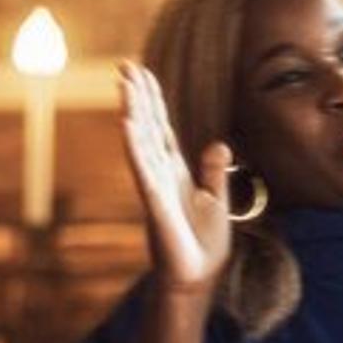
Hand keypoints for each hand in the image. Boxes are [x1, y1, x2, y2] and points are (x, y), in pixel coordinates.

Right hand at [118, 61, 231, 293]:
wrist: (196, 277)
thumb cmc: (203, 243)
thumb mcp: (216, 201)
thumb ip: (214, 172)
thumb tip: (218, 142)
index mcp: (176, 172)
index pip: (162, 128)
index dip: (153, 101)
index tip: (142, 72)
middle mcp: (161, 174)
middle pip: (147, 128)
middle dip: (138, 97)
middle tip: (125, 65)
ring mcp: (156, 187)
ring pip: (141, 144)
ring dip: (133, 114)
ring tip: (125, 86)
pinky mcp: (156, 204)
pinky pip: (143, 171)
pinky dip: (136, 148)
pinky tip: (127, 125)